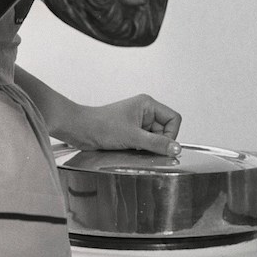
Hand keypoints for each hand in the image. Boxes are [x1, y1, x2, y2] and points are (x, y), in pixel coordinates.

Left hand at [61, 93, 181, 157]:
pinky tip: (130, 151)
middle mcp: (145, 111)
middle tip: (145, 150)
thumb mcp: (133, 136)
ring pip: (154, 138)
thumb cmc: (102, 126)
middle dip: (157, 143)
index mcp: (148, 104)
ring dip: (147, 147)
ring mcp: (137, 122)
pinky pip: (144, 143)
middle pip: (165, 130)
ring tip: (134, 150)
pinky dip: (140, 150)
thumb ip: (156, 143)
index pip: (173, 118)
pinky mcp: (130, 132)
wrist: (80, 130)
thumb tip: (176, 148)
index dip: (171, 134)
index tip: (163, 147)